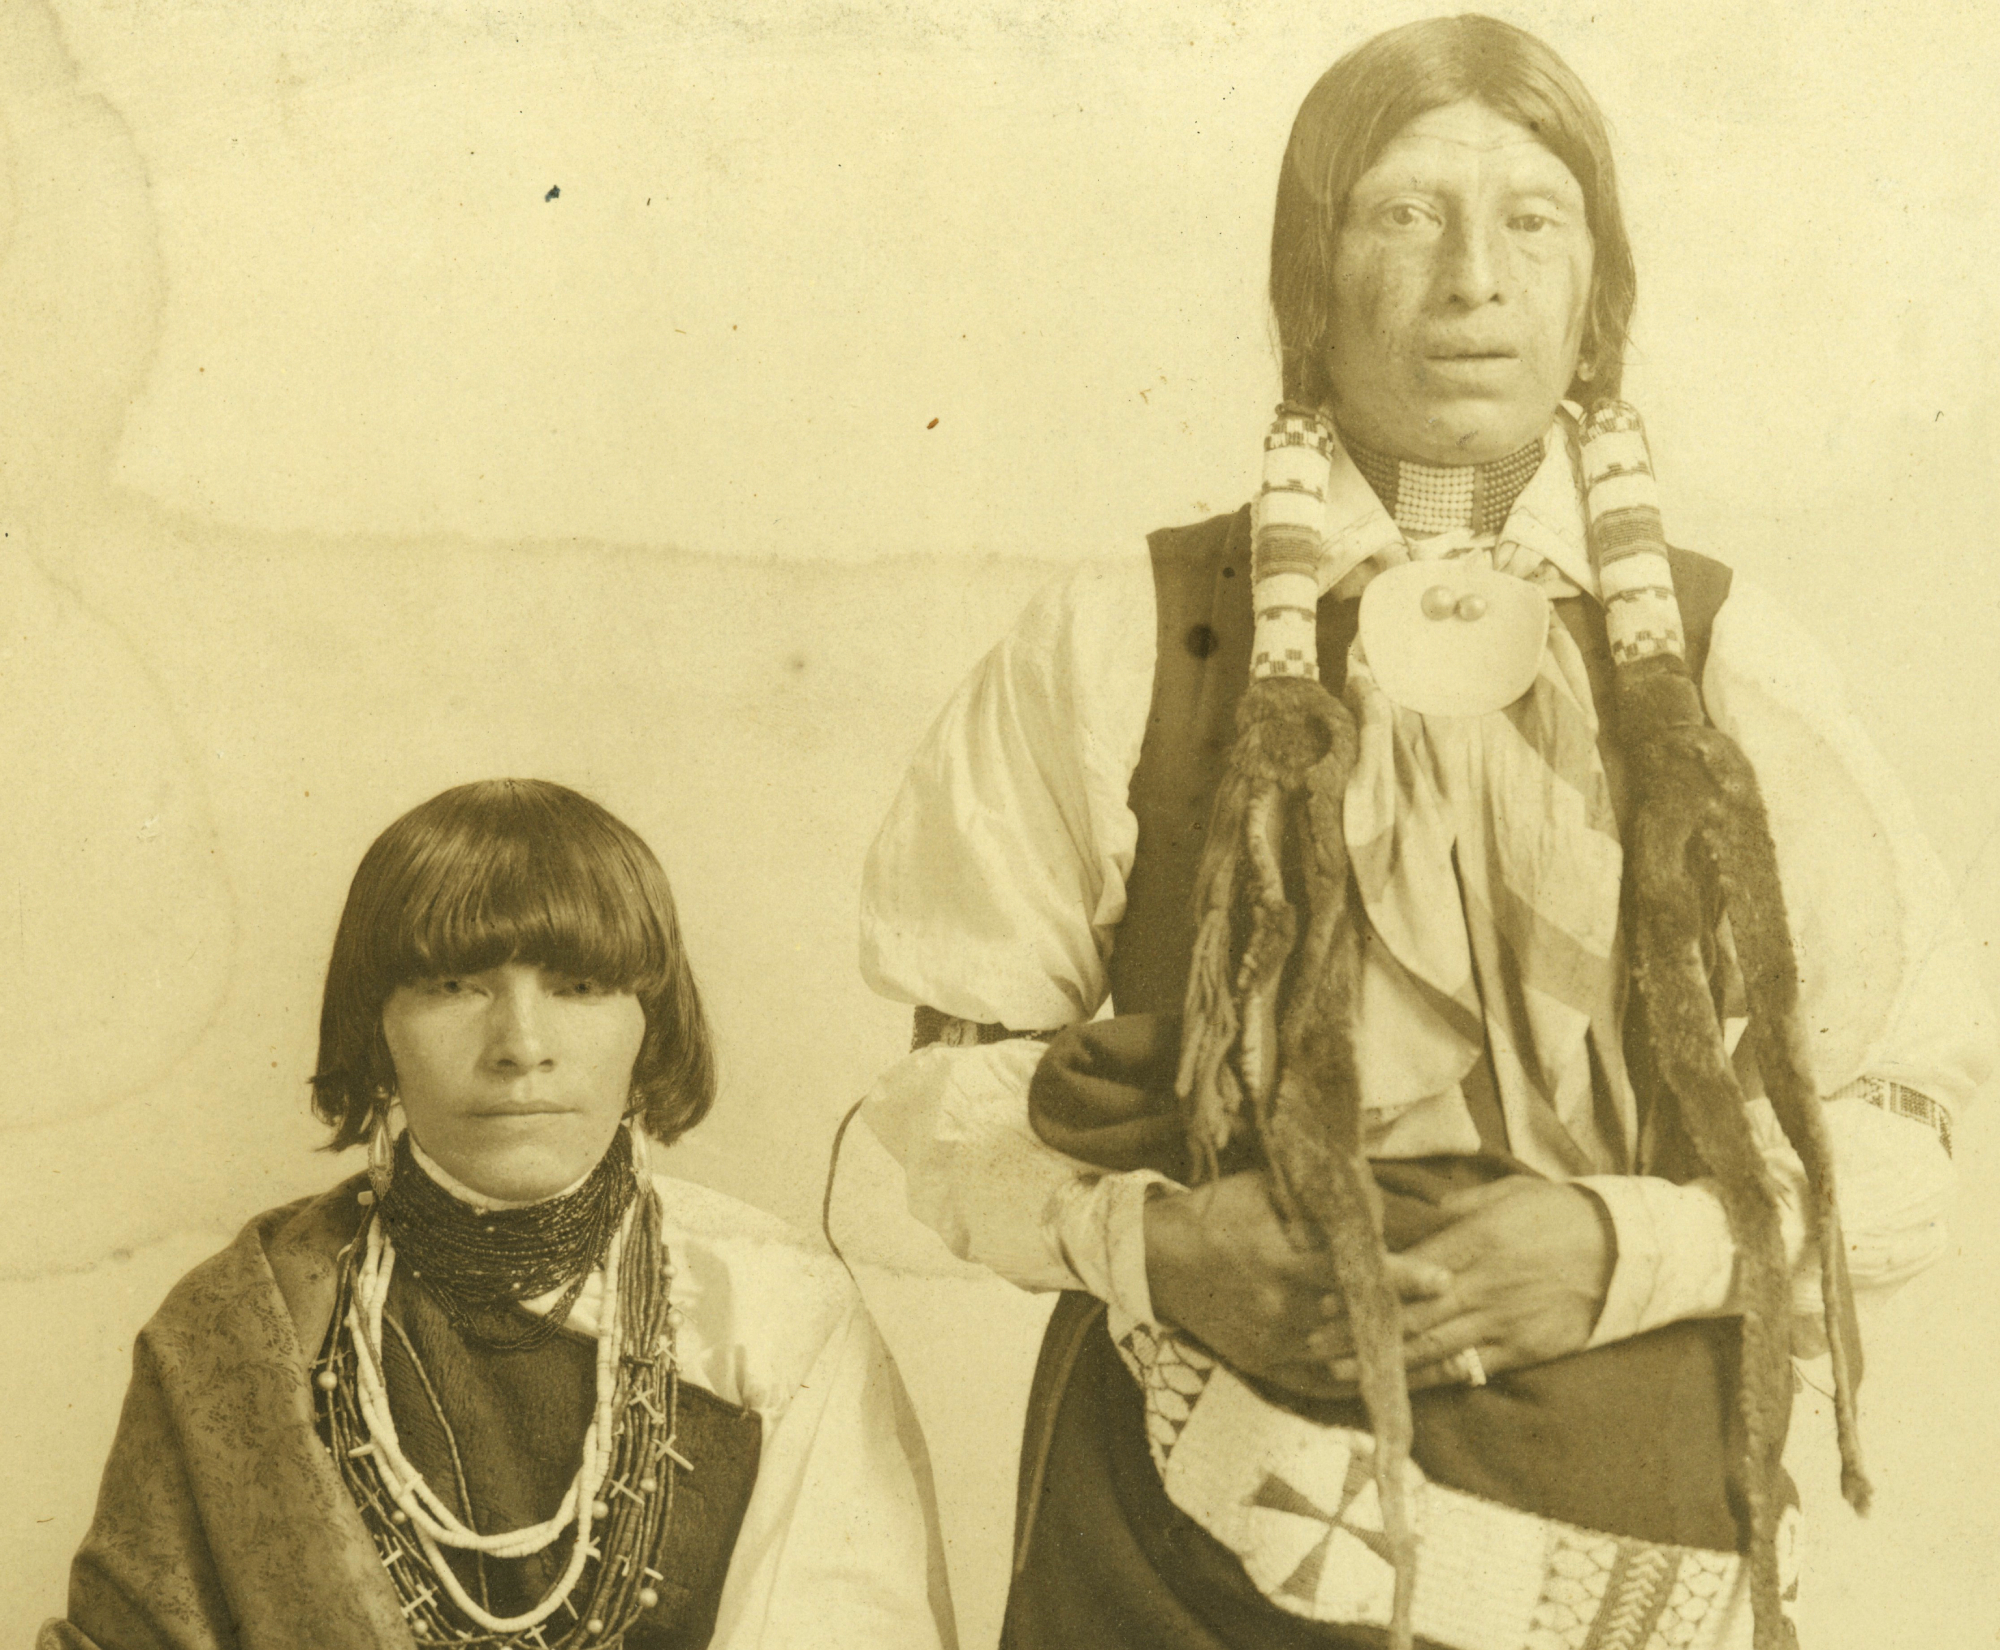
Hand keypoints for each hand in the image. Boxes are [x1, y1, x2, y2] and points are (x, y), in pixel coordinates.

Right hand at [1145, 1170, 1450, 1398]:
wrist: (1157, 1260)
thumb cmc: (1216, 1213)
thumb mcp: (1264, 1191)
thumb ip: (1316, 1201)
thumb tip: (1373, 1201)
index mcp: (1279, 1262)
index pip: (1353, 1273)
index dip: (1401, 1277)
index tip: (1444, 1278)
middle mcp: (1279, 1311)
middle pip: (1359, 1321)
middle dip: (1413, 1321)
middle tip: (1465, 1319)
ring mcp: (1273, 1346)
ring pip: (1349, 1356)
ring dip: (1401, 1359)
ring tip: (1456, 1357)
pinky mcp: (1266, 1367)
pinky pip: (1324, 1385)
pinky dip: (1364, 1384)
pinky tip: (1401, 1384)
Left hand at [1308, 1177, 1613, 1391]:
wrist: (1627, 1252)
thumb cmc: (1559, 1213)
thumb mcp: (1505, 1194)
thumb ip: (1456, 1208)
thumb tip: (1418, 1215)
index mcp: (1476, 1240)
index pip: (1409, 1269)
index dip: (1368, 1286)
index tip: (1328, 1293)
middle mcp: (1484, 1285)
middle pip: (1412, 1313)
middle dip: (1360, 1329)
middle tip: (1312, 1340)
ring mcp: (1504, 1322)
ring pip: (1433, 1347)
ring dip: (1384, 1360)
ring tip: (1338, 1369)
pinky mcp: (1524, 1350)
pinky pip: (1470, 1367)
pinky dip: (1432, 1378)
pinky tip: (1399, 1386)